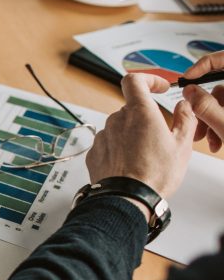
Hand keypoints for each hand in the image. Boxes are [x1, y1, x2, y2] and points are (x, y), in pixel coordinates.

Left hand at [85, 73, 195, 199]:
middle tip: (159, 138)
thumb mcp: (182, 146)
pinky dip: (119, 149)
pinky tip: (130, 164)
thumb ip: (185, 120)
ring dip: (131, 135)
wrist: (127, 199)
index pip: (134, 80)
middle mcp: (117, 120)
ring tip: (145, 157)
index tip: (158, 87)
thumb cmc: (154, 175)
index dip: (148, 79)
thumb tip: (184, 106)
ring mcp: (103, 136)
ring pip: (119, 127)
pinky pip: (108, 143)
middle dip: (145, 118)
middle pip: (130, 109)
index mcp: (140, 113)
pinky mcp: (94, 152)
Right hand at [182, 50, 223, 151]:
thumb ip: (206, 106)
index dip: (204, 66)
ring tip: (210, 140)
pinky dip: (223, 124)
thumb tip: (190, 91)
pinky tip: (219, 140)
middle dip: (206, 106)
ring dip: (213, 120)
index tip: (189, 79)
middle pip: (223, 86)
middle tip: (195, 120)